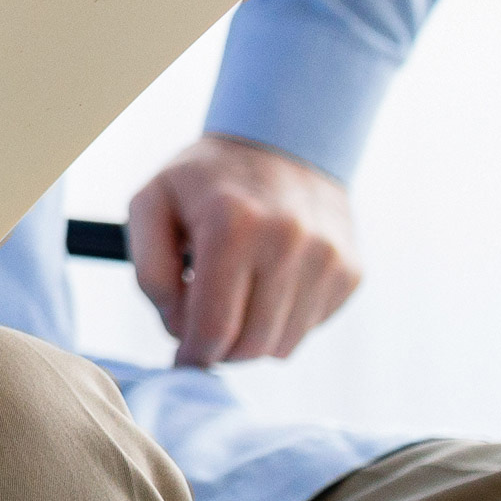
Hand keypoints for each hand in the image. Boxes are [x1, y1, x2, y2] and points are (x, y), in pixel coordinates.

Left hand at [127, 133, 360, 365]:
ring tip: (235, 302)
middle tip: (205, 331)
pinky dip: (283, 321)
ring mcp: (327, 256)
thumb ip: (149, 271)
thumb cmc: (206, 180)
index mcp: (232, 225)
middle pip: (251, 345)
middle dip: (220, 351)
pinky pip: (310, 328)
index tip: (182, 360)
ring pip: (283, 346)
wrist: (282, 140)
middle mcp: (288, 241)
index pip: (214, 327)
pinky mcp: (351, 269)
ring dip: (252, 340)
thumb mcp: (152, 203)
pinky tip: (268, 285)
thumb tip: (178, 329)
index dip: (192, 356)